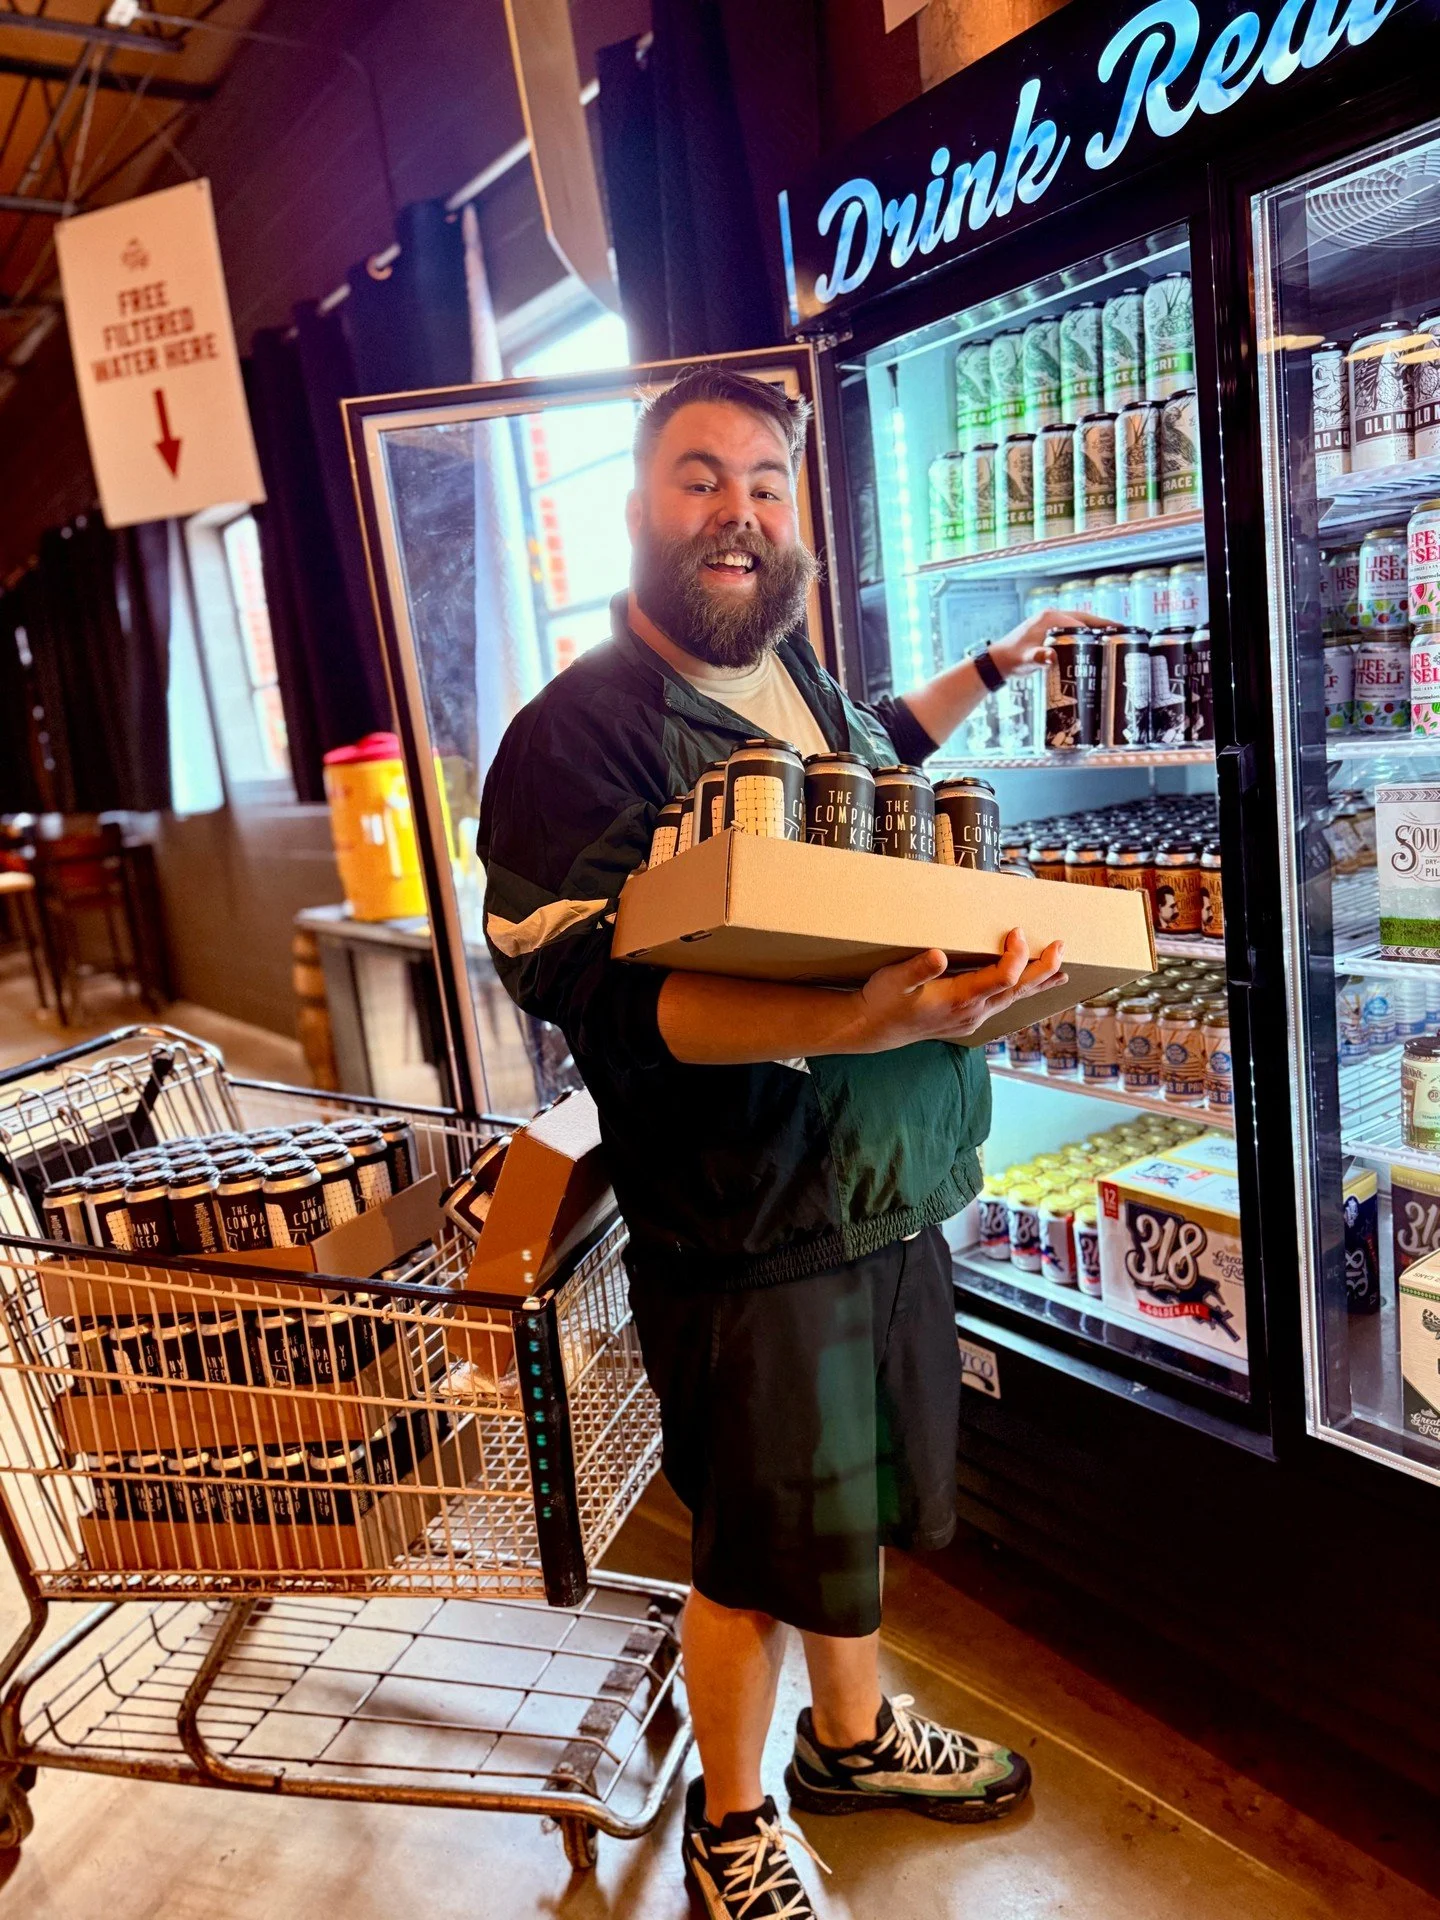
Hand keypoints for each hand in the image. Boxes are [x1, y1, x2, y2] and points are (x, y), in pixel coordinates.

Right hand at [853, 930, 1066, 1051]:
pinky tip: (1028, 985)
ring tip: (1061, 970)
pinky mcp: (969, 1019)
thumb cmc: (884, 1000)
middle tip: (1061, 946)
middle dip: (1043, 968)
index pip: (1003, 977)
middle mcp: (973, 1011)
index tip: (1016, 930)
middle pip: (1018, 989)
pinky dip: (1020, 991)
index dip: (1016, 954)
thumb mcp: (894, 980)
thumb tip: (938, 955)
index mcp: (959, 998)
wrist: (874, 1029)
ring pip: (1014, 998)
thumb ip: (917, 969)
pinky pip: (1003, 1003)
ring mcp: (973, 1018)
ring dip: (1037, 982)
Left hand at [987, 607, 1121, 681]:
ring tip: (1113, 637)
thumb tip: (1050, 656)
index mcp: (1050, 618)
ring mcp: (1050, 623)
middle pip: (1084, 619)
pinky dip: (1083, 635)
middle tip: (1122, 632)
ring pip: (1078, 624)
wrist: (997, 662)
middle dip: (1103, 625)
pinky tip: (1093, 644)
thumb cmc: (1011, 659)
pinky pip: (1071, 630)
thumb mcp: (1027, 659)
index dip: (1100, 627)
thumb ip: (1038, 658)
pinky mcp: (1048, 632)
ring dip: (1094, 629)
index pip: (1081, 621)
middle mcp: (1051, 617)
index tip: (1116, 632)